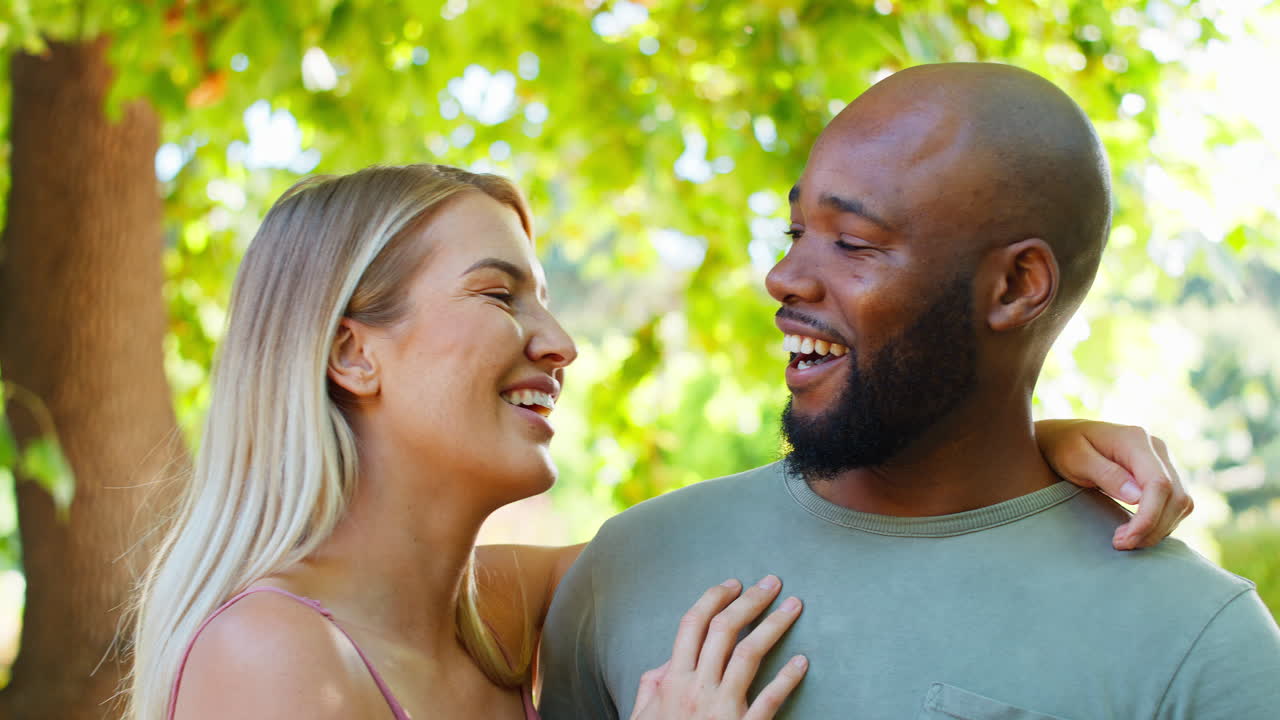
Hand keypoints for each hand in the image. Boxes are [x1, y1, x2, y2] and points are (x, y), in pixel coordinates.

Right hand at [629, 576, 806, 719]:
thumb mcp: (641, 717)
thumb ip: (650, 686)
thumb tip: (664, 663)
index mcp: (672, 681)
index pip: (692, 625)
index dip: (714, 597)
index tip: (733, 584)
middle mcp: (697, 689)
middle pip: (724, 630)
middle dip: (750, 600)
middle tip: (772, 583)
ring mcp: (722, 710)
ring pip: (749, 654)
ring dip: (774, 625)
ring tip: (794, 606)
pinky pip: (769, 701)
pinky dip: (788, 679)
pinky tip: (802, 662)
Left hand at [1036, 419, 1192, 549]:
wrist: (1064, 436)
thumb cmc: (1064, 446)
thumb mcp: (1075, 458)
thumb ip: (1105, 474)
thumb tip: (1137, 497)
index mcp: (1135, 440)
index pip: (1158, 483)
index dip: (1148, 517)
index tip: (1125, 539)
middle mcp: (1157, 448)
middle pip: (1176, 496)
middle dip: (1152, 528)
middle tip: (1121, 544)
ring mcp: (1164, 461)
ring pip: (1181, 503)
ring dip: (1158, 529)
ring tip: (1125, 540)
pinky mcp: (1164, 474)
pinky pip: (1175, 504)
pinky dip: (1160, 523)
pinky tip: (1135, 531)